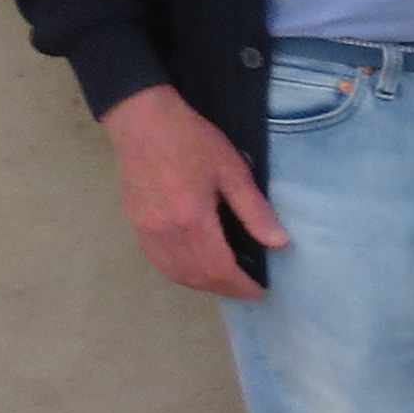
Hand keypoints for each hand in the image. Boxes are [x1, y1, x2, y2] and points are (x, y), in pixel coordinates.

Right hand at [101, 84, 288, 298]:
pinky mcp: (135, 225)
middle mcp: (165, 233)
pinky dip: (180, 272)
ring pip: (175, 274)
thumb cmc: (191, 140)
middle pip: (197, 277)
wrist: (142, 121)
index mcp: (192, 220)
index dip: (240, 287)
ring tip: (225, 280)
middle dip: (224, 289)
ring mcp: (146, 231)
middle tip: (246, 288)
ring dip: (202, 284)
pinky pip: (159, 262)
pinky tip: (195, 266)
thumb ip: (254, 210)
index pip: (219, 270)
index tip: (259, 292)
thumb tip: (278, 242)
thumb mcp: (232, 170)